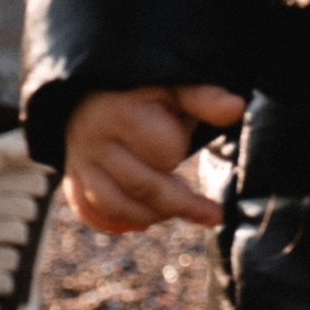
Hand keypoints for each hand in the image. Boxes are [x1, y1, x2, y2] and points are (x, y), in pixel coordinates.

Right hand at [63, 84, 245, 234]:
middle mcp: (94, 141)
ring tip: (179, 212)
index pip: (162, 152)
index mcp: (121, 114)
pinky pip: (89, 211)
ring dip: (152, 215)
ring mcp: (79, 161)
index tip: (182, 141)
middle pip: (142, 188)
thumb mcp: (174, 85)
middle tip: (212, 213)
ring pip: (115, 206)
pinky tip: (141, 224)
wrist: (92, 86)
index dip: (179, 149)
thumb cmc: (143, 88)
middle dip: (181, 202)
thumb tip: (236, 107)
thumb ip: (204, 97)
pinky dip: (113, 223)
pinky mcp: (73, 176)